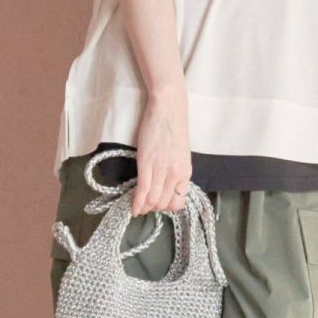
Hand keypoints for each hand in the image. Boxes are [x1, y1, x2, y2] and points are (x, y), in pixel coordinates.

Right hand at [130, 89, 192, 214]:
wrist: (168, 109)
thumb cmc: (173, 128)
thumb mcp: (180, 155)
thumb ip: (175, 172)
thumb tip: (165, 186)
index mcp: (185, 173)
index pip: (178, 203)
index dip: (167, 208)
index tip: (158, 203)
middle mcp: (176, 175)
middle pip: (163, 204)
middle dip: (153, 209)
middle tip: (144, 205)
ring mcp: (161, 170)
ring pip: (153, 201)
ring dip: (144, 207)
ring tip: (137, 206)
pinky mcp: (147, 164)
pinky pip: (142, 191)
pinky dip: (136, 203)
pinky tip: (132, 208)